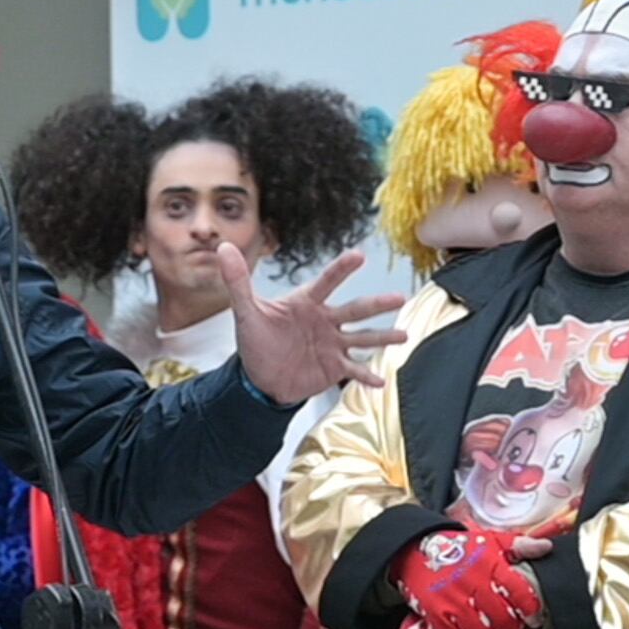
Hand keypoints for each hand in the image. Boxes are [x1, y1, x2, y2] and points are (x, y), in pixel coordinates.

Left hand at [221, 247, 407, 402]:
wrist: (259, 379)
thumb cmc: (256, 341)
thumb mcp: (246, 312)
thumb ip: (238, 282)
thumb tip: (224, 248)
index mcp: (307, 303)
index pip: (327, 282)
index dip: (342, 270)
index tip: (358, 255)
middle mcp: (325, 320)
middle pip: (355, 310)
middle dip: (377, 304)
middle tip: (398, 297)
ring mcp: (332, 344)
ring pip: (363, 338)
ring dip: (383, 337)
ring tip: (404, 336)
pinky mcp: (333, 367)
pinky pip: (353, 370)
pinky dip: (366, 375)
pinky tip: (381, 380)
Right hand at [392, 528, 550, 628]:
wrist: (414, 549)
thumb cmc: (459, 547)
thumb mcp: (490, 541)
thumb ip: (519, 545)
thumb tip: (546, 547)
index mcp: (490, 564)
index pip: (521, 592)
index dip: (531, 609)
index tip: (532, 616)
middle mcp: (473, 584)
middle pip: (503, 620)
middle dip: (511, 628)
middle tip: (510, 627)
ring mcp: (453, 602)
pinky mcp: (435, 614)